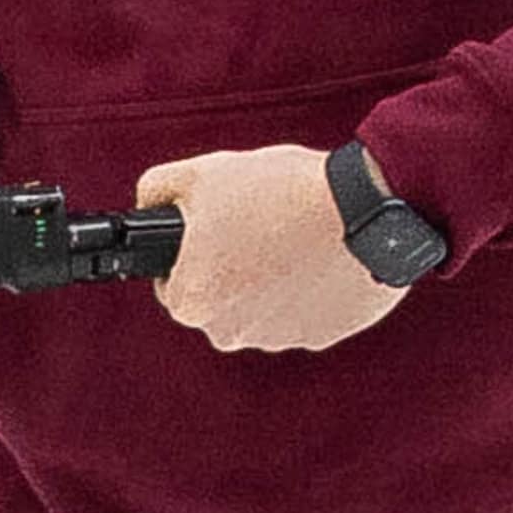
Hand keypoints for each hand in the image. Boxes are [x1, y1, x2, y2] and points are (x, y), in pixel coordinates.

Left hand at [136, 142, 409, 354]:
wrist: (366, 210)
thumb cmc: (282, 193)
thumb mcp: (202, 173)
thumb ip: (158, 188)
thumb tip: (146, 202)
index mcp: (192, 302)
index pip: (174, 282)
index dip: (190, 251)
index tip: (215, 229)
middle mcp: (229, 333)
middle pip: (218, 297)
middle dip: (231, 265)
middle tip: (258, 224)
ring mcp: (279, 339)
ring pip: (261, 306)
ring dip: (270, 277)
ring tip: (292, 234)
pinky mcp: (323, 335)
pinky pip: (304, 311)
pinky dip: (308, 287)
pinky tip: (319, 253)